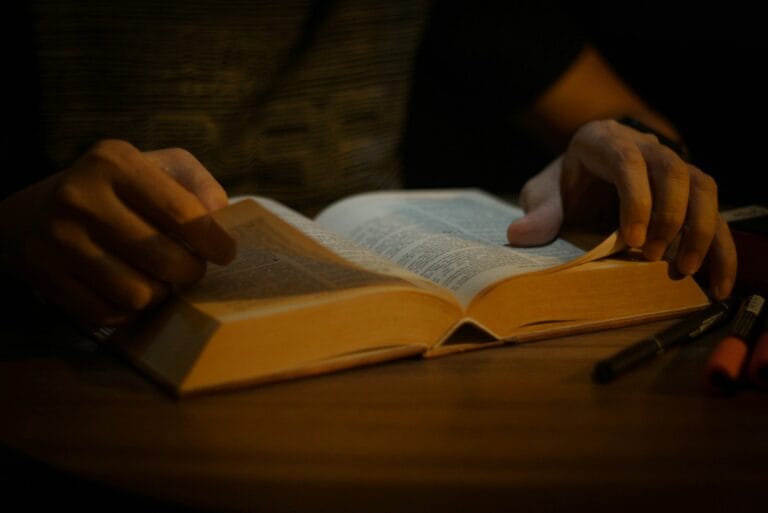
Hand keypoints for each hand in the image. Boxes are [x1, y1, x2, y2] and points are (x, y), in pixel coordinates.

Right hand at [0, 139, 236, 326]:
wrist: (37, 212)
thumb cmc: (118, 190)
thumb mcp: (157, 166)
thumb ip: (196, 182)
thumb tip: (217, 213)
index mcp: (114, 162)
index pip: (182, 213)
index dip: (214, 242)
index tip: (225, 253)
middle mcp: (79, 197)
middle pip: (164, 260)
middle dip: (191, 272)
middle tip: (192, 268)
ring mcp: (57, 240)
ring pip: (138, 294)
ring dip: (162, 294)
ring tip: (162, 279)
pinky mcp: (46, 276)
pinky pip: (109, 313)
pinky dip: (132, 311)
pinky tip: (134, 291)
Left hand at [506, 119, 736, 299]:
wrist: (584, 176)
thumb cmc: (564, 184)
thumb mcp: (544, 193)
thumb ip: (539, 212)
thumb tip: (519, 235)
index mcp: (604, 141)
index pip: (628, 160)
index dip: (637, 198)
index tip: (634, 239)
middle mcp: (645, 147)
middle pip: (675, 170)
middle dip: (670, 215)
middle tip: (651, 256)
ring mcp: (672, 168)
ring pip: (704, 187)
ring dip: (700, 230)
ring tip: (683, 270)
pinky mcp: (689, 196)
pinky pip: (716, 215)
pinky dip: (721, 249)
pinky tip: (719, 284)